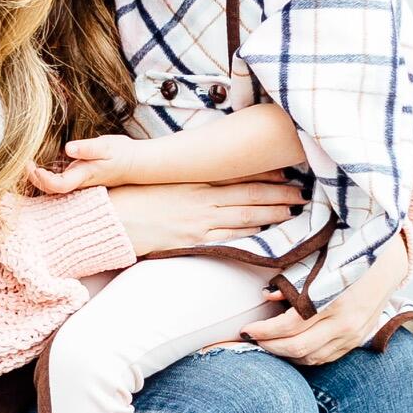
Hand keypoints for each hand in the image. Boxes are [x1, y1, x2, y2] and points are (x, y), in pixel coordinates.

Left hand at [29, 134, 147, 194]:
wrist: (135, 163)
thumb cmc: (121, 153)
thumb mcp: (106, 146)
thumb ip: (87, 148)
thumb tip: (68, 148)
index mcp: (83, 175)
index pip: (58, 185)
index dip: (42, 179)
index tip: (32, 165)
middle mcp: (78, 182)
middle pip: (50, 189)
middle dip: (34, 179)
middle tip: (25, 163)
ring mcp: (78, 182)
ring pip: (53, 187)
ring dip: (38, 178)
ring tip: (28, 164)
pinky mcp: (78, 177)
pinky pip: (58, 181)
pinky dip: (46, 175)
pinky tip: (39, 164)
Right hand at [106, 177, 304, 257]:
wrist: (109, 219)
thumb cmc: (129, 196)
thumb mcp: (159, 178)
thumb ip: (184, 178)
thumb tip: (203, 175)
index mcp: (193, 179)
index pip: (237, 174)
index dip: (264, 174)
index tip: (284, 172)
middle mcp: (201, 198)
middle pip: (250, 195)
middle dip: (279, 194)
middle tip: (302, 192)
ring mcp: (199, 221)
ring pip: (246, 217)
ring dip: (272, 214)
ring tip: (293, 211)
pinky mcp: (193, 241)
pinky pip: (229, 238)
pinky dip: (251, 234)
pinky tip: (266, 233)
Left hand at [240, 231, 411, 365]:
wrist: (389, 261)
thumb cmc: (349, 254)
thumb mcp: (319, 259)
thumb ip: (293, 279)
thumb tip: (266, 296)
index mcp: (332, 299)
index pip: (288, 326)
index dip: (263, 330)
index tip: (245, 329)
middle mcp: (344, 322)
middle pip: (296, 348)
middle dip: (268, 346)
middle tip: (251, 339)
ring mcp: (352, 335)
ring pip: (310, 359)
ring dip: (284, 355)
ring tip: (267, 344)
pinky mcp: (357, 340)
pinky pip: (326, 358)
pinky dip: (304, 358)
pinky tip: (290, 349)